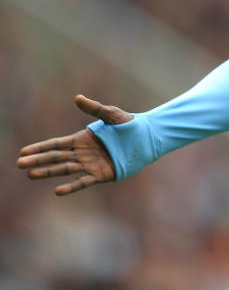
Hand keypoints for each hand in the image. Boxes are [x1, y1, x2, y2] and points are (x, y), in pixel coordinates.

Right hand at [17, 95, 132, 195]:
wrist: (147, 138)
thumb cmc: (129, 124)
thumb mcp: (112, 114)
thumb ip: (95, 108)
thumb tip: (77, 98)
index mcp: (82, 139)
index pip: (56, 144)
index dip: (40, 148)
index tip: (23, 152)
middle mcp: (83, 153)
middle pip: (56, 157)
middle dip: (38, 160)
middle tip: (20, 164)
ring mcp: (91, 165)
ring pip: (65, 169)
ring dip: (48, 172)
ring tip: (31, 174)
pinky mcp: (101, 175)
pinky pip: (83, 182)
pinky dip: (71, 187)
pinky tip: (57, 191)